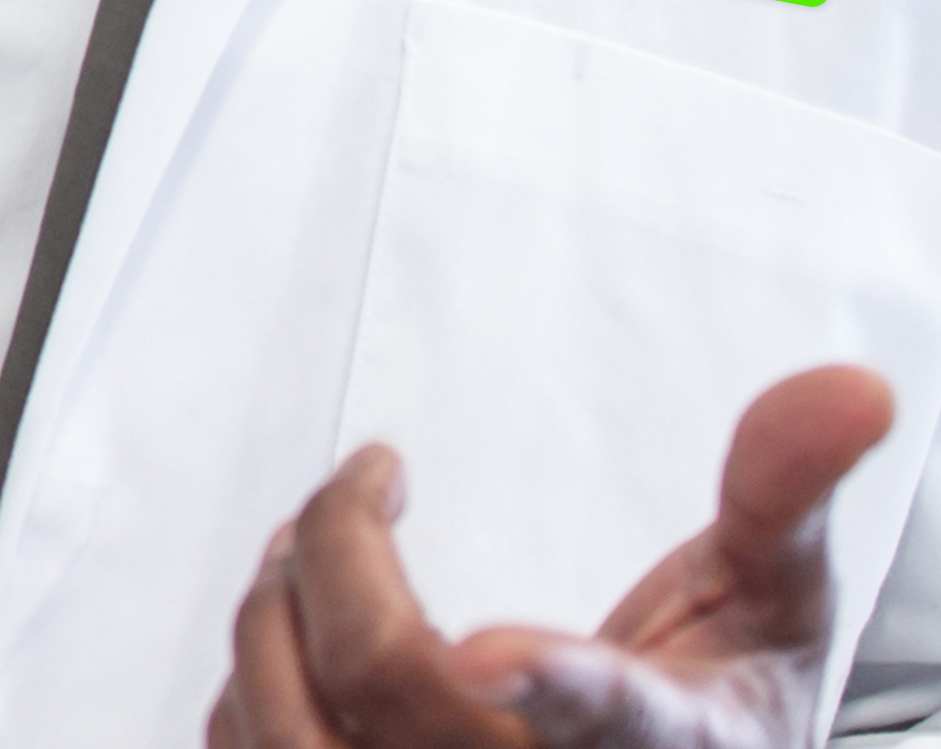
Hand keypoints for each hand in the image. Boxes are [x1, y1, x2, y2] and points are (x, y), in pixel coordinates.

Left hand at [210, 364, 895, 746]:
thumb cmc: (716, 721)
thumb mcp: (777, 608)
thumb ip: (785, 492)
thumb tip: (852, 387)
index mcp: (664, 747)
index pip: (606, 719)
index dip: (546, 686)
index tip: (485, 650)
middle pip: (394, 685)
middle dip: (338, 551)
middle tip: (362, 488)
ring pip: (293, 730)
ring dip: (273, 612)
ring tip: (313, 548)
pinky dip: (248, 690)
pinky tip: (289, 638)